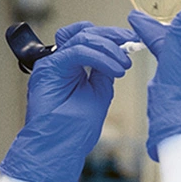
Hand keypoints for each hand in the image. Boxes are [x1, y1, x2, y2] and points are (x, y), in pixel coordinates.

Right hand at [0, 22, 137, 181]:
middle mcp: (60, 61)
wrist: (58, 149)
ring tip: (123, 66)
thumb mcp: (99, 94)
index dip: (111, 36)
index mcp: (71, 66)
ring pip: (82, 38)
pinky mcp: (48, 68)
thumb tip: (116, 55)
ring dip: (108, 48)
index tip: (132, 41)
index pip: (89, 38)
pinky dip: (99, 58)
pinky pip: (76, 51)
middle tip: (131, 44)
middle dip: (111, 36)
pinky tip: (114, 70)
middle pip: (85, 32)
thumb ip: (104, 72)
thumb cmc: (74, 131)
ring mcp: (52, 63)